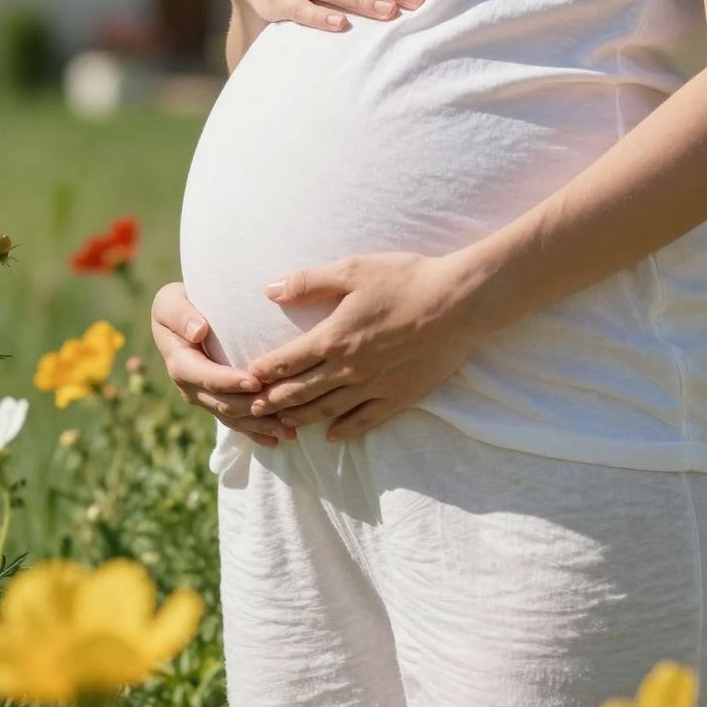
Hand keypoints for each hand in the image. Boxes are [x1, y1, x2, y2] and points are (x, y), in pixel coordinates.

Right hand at [149, 281, 298, 448]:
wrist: (183, 315)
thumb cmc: (180, 303)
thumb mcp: (170, 301)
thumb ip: (180, 314)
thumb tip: (198, 332)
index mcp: (180, 363)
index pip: (206, 377)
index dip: (230, 382)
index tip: (255, 382)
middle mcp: (191, 386)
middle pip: (224, 403)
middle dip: (252, 409)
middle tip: (284, 411)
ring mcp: (204, 398)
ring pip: (233, 417)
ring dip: (260, 426)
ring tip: (289, 431)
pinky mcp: (217, 402)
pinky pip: (236, 422)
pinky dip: (255, 432)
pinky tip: (277, 440)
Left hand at [244, 251, 486, 441]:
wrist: (460, 303)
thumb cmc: (407, 279)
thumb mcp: (354, 270)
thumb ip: (309, 282)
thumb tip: (270, 290)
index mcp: (333, 338)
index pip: (287, 362)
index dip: (264, 372)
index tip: (246, 379)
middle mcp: (348, 369)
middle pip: (300, 392)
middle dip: (273, 402)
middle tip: (251, 410)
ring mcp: (374, 386)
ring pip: (327, 411)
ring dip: (300, 419)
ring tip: (282, 424)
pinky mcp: (399, 397)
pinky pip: (365, 421)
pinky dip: (344, 431)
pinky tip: (332, 436)